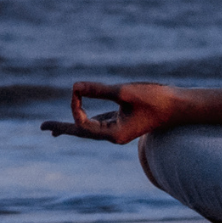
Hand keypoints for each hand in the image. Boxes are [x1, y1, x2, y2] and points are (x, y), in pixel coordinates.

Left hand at [41, 81, 178, 144]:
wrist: (179, 106)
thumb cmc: (155, 100)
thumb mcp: (124, 92)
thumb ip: (99, 90)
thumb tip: (74, 87)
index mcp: (113, 135)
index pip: (83, 122)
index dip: (75, 104)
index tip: (78, 88)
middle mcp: (113, 135)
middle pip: (81, 132)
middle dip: (61, 128)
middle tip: (42, 128)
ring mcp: (118, 128)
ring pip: (89, 127)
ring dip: (72, 125)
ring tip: (53, 131)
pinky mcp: (123, 119)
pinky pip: (99, 119)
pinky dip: (87, 117)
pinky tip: (82, 115)